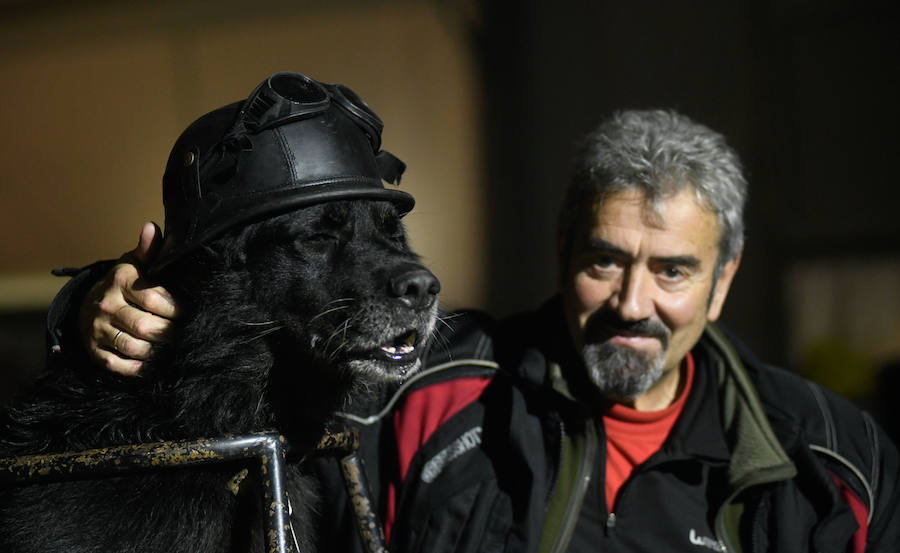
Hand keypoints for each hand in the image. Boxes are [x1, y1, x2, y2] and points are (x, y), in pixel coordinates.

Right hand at [79, 222, 177, 375]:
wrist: (87, 304)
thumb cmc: (122, 283)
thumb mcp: (133, 263)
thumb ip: (148, 250)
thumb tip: (152, 226)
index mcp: (120, 281)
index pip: (154, 298)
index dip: (177, 309)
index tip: (193, 313)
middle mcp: (107, 306)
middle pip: (146, 326)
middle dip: (171, 333)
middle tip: (189, 335)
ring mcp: (98, 330)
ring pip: (134, 347)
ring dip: (158, 352)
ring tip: (175, 349)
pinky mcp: (95, 351)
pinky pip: (118, 365)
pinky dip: (138, 368)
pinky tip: (154, 363)